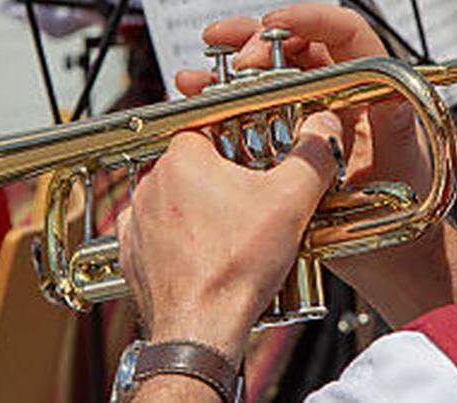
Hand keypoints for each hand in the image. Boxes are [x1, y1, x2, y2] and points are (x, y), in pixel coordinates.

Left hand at [116, 112, 342, 362]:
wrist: (200, 329)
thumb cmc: (235, 269)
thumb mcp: (292, 202)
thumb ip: (313, 156)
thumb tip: (323, 127)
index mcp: (183, 158)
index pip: (209, 127)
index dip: (237, 140)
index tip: (256, 156)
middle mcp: (151, 184)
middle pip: (193, 165)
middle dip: (222, 178)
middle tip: (253, 200)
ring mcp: (137, 220)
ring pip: (174, 199)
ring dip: (199, 209)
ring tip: (233, 232)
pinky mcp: (132, 253)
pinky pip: (157, 234)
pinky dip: (179, 240)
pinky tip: (207, 253)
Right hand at [177, 3, 456, 326]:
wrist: (390, 253)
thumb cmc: (409, 203)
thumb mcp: (403, 159)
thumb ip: (395, 127)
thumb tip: (388, 101)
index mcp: (371, 81)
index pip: (343, 32)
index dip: (310, 18)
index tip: (275, 22)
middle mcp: (336, 88)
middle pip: (293, 44)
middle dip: (256, 39)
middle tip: (234, 56)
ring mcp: (307, 110)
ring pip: (265, 71)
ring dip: (228, 65)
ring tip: (197, 72)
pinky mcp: (282, 134)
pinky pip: (247, 105)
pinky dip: (219, 96)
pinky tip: (192, 91)